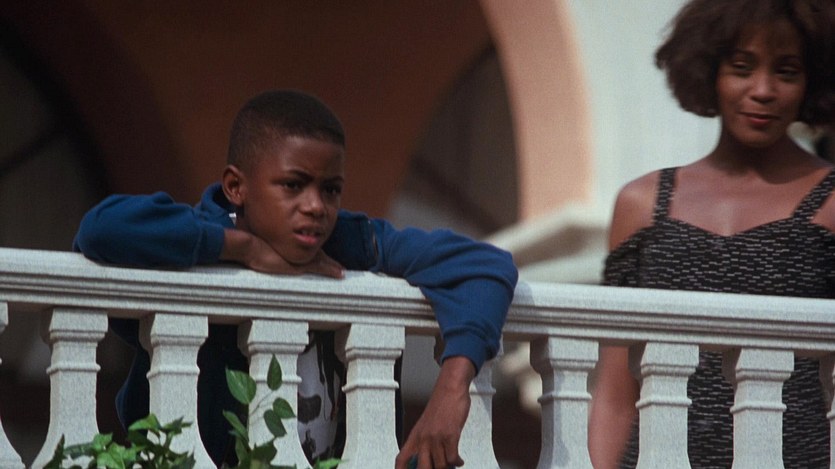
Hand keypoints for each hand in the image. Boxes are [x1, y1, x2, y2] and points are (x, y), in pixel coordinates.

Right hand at [220, 229, 343, 277]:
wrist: (246, 247)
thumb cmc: (246, 249)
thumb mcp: (255, 250)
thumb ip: (257, 252)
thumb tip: (250, 254)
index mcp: (286, 246)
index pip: (305, 250)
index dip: (316, 254)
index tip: (323, 257)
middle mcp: (294, 250)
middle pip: (317, 255)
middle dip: (327, 260)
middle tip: (338, 267)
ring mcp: (298, 257)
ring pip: (321, 261)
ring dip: (331, 266)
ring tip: (341, 271)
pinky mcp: (299, 265)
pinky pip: (319, 268)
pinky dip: (331, 270)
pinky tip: (340, 274)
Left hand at [395, 356, 475, 468]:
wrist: (450, 389)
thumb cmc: (440, 405)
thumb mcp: (426, 425)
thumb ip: (424, 441)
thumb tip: (427, 459)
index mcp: (415, 436)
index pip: (402, 459)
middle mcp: (423, 439)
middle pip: (422, 468)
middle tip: (438, 468)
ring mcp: (436, 438)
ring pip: (440, 466)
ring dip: (448, 467)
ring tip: (451, 464)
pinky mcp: (450, 436)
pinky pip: (452, 459)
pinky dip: (457, 462)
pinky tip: (459, 460)